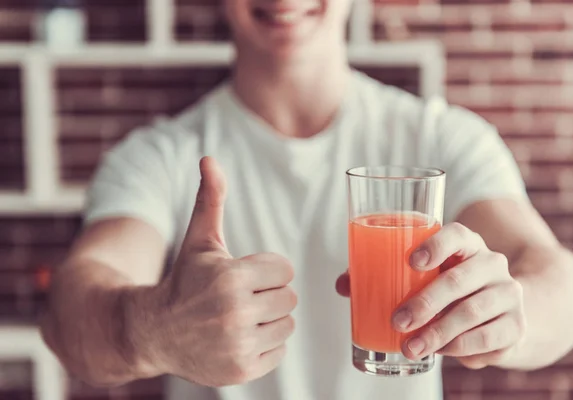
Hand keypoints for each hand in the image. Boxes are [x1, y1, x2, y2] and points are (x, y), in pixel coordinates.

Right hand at [133, 157, 296, 386]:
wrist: (152, 331)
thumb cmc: (184, 279)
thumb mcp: (198, 239)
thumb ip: (210, 199)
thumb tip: (209, 157)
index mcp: (229, 278)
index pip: (285, 270)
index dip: (267, 269)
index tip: (245, 274)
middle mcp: (234, 314)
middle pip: (288, 297)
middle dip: (268, 293)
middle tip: (240, 297)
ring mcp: (237, 347)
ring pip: (287, 324)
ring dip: (268, 319)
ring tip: (238, 317)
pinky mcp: (240, 372)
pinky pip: (279, 351)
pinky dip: (264, 345)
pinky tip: (237, 338)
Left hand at [336, 222, 526, 368]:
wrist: (502, 312)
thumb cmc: (450, 287)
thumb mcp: (426, 277)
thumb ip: (385, 275)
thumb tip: (344, 285)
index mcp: (467, 245)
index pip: (457, 234)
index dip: (436, 245)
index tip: (411, 261)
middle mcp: (492, 264)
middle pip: (460, 279)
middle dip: (425, 303)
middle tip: (397, 322)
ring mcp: (508, 294)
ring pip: (473, 311)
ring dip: (438, 332)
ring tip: (411, 346)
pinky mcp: (516, 325)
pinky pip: (489, 337)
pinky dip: (460, 347)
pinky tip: (440, 352)